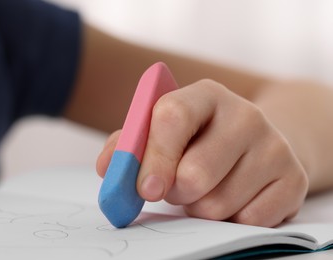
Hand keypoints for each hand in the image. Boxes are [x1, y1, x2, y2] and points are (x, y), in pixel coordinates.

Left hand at [97, 79, 307, 226]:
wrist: (255, 143)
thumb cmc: (199, 139)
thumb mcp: (163, 131)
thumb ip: (131, 145)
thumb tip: (109, 168)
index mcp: (206, 95)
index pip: (172, 116)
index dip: (153, 157)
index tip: (143, 188)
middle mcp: (245, 114)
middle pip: (195, 173)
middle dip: (177, 192)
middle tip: (177, 188)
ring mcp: (274, 146)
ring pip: (217, 205)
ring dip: (200, 207)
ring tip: (206, 189)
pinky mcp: (294, 179)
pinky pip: (248, 220)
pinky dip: (231, 218)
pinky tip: (234, 197)